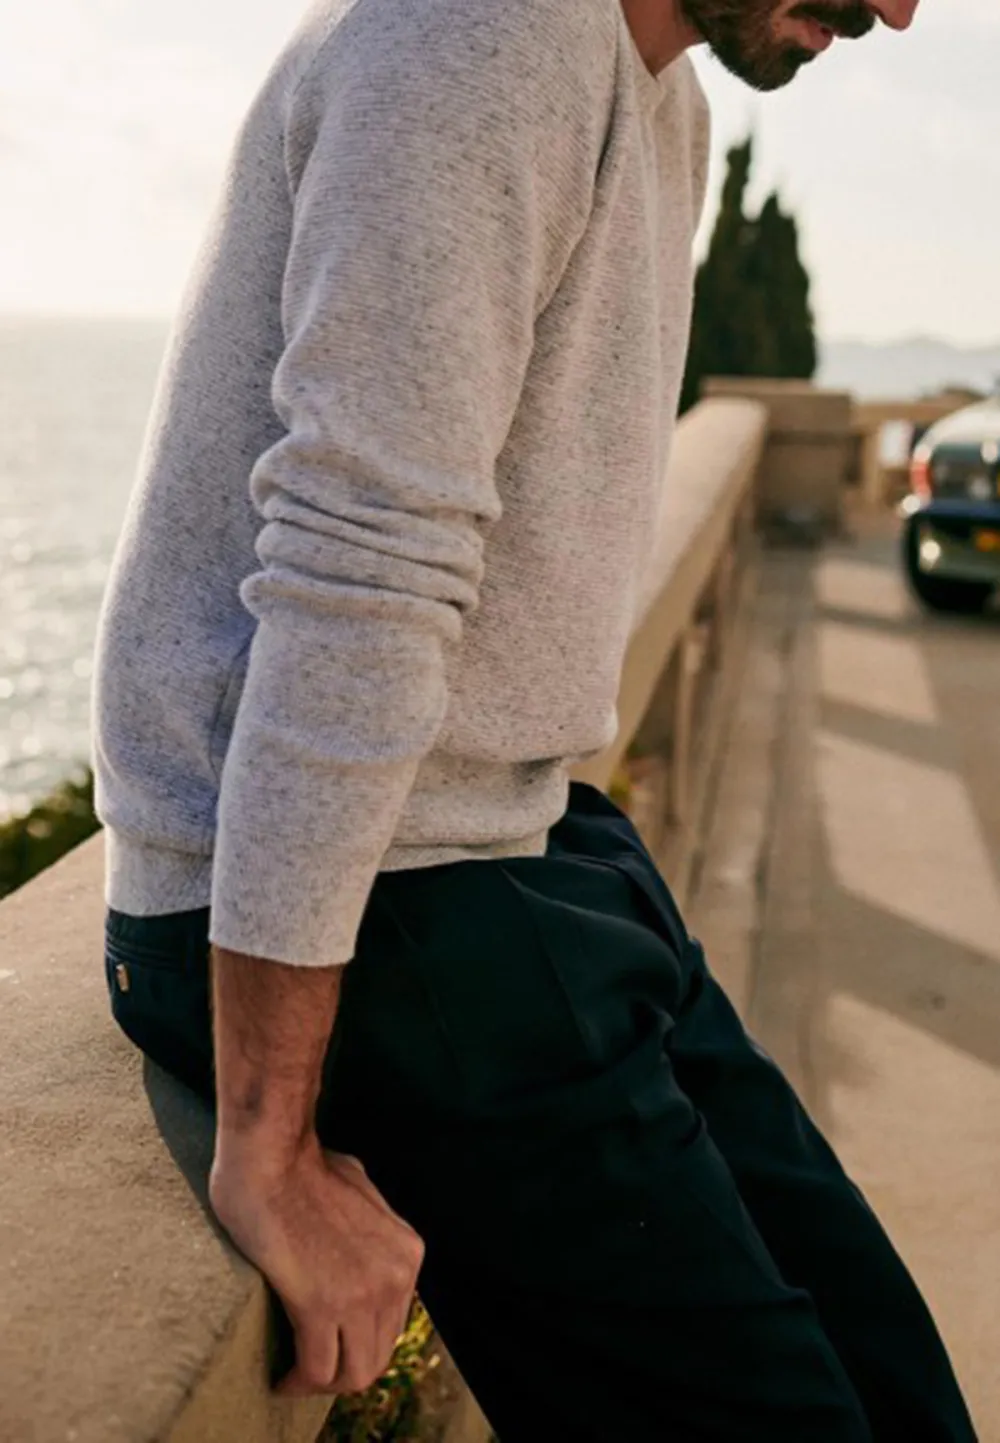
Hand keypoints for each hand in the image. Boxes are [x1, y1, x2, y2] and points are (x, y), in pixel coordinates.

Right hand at [209, 1137, 424, 1397]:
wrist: (270, 1156)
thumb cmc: (301, 1166)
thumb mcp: (361, 1191)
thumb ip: (370, 1224)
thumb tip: (359, 1241)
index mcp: (407, 1252)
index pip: (393, 1322)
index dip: (360, 1340)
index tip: (331, 1342)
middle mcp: (396, 1276)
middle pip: (378, 1354)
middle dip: (344, 1369)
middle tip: (309, 1367)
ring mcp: (364, 1292)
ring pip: (353, 1373)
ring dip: (323, 1383)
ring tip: (295, 1378)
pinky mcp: (322, 1304)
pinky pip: (317, 1369)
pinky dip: (297, 1382)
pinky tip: (280, 1377)